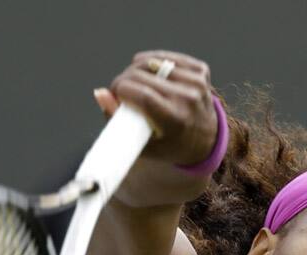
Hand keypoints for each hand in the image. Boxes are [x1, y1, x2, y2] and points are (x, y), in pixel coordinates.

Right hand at [94, 50, 217, 166]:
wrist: (207, 140)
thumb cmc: (170, 146)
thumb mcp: (143, 145)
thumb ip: (118, 121)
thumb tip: (99, 93)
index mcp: (176, 120)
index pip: (141, 94)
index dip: (120, 89)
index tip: (114, 95)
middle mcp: (189, 98)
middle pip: (143, 74)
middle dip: (124, 79)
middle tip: (121, 92)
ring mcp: (197, 82)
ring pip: (152, 61)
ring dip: (137, 70)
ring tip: (136, 85)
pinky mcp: (200, 70)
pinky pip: (166, 56)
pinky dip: (153, 63)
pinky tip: (151, 75)